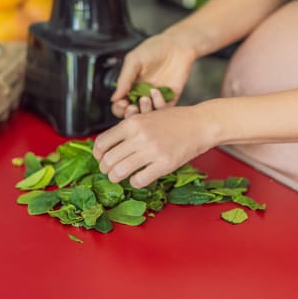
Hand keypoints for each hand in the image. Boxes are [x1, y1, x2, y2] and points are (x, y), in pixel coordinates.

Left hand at [93, 105, 216, 187]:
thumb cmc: (174, 120)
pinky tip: (139, 178)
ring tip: (119, 177)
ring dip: (116, 178)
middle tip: (110, 171)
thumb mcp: (147, 116)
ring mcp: (152, 151)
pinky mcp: (165, 164)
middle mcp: (139, 136)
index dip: (97, 154)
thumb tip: (105, 146)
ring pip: (120, 172)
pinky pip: (139, 180)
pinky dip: (135, 182)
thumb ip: (128, 128)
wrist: (200, 124)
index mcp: (132, 122)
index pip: (102, 142)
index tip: (101, 158)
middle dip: (105, 169)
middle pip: (108, 160)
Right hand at [111, 31, 196, 117]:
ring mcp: (156, 98)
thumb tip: (113, 98)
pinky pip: (163, 110)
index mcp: (131, 87)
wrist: (177, 45)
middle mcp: (143, 95)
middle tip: (132, 108)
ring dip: (144, 111)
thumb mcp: (134, 61)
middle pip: (133, 115)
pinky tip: (156, 92)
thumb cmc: (154, 49)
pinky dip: (159, 104)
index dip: (119, 108)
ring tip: (144, 99)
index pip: (121, 105)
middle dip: (130, 115)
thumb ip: (124, 79)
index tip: (122, 103)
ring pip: (148, 115)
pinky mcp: (170, 99)